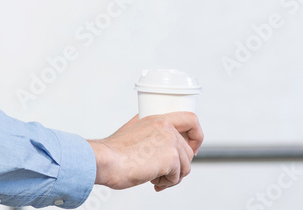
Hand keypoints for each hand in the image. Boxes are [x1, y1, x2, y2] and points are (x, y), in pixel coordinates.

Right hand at [87, 112, 202, 191]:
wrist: (106, 160)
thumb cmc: (114, 152)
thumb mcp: (131, 131)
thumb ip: (147, 130)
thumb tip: (156, 142)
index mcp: (157, 118)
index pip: (190, 119)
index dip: (196, 136)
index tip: (193, 148)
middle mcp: (165, 126)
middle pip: (188, 151)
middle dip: (179, 167)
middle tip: (164, 175)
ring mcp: (169, 141)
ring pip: (186, 166)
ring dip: (171, 177)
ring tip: (154, 178)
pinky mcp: (171, 157)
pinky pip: (177, 177)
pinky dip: (166, 184)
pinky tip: (152, 181)